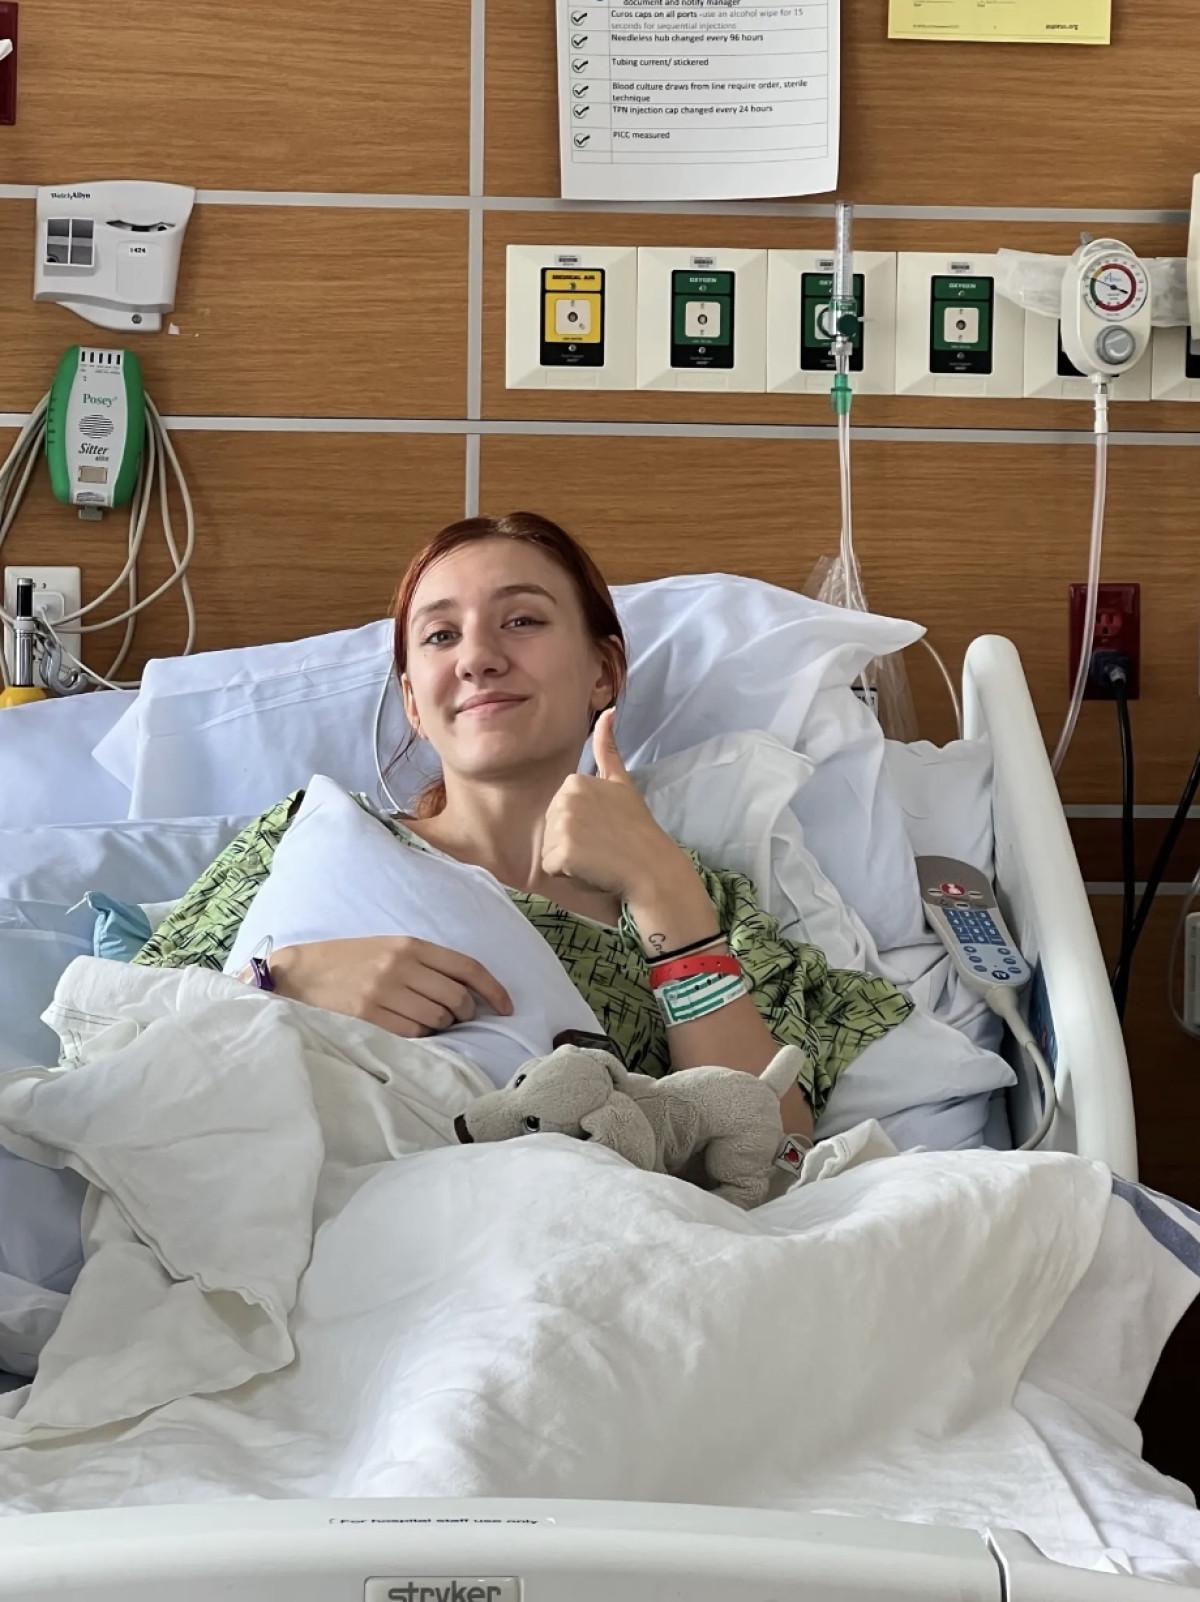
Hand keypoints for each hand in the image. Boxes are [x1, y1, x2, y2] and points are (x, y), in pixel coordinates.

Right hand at [267, 936, 511, 1038]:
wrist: (300, 973)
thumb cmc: (350, 962)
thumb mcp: (389, 949)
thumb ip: (426, 964)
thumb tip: (469, 992)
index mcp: (410, 946)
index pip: (467, 968)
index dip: (494, 990)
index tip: (507, 1007)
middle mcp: (401, 967)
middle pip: (457, 999)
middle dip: (465, 1014)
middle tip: (455, 1017)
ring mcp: (384, 993)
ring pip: (438, 1020)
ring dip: (440, 1026)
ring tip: (424, 1019)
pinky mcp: (369, 1017)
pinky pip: (413, 1034)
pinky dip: (419, 1036)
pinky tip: (407, 1027)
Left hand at [541, 709, 688, 898]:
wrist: (651, 867)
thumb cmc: (637, 829)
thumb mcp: (621, 783)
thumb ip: (608, 749)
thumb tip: (608, 711)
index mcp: (575, 781)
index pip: (560, 810)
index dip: (581, 824)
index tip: (605, 826)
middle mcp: (564, 799)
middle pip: (551, 828)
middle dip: (572, 841)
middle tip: (602, 844)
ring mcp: (562, 826)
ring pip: (549, 848)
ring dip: (569, 859)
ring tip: (598, 857)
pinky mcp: (560, 853)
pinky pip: (551, 867)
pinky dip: (568, 874)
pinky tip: (591, 869)